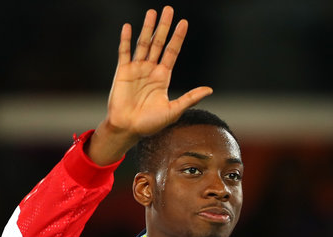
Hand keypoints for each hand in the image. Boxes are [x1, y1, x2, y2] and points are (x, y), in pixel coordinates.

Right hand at [88, 7, 212, 164]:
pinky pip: (124, 52)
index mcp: (162, 77)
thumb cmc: (151, 124)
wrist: (129, 129)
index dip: (177, 38)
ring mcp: (136, 69)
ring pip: (143, 44)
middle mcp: (150, 70)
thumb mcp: (174, 110)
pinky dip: (125, 40)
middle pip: (158, 43)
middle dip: (164, 27)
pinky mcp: (122, 72)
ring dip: (147, 28)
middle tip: (169, 9)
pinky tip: (128, 27)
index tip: (184, 23)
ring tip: (152, 12)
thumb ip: (190, 98)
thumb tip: (210, 90)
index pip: (172, 52)